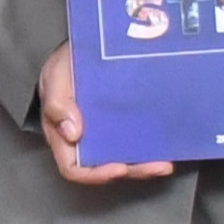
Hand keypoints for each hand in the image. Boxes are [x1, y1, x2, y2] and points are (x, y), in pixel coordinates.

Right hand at [36, 45, 175, 187]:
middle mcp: (86, 141)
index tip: (118, 168)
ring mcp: (108, 134)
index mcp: (63, 137)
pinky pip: (138, 139)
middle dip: (133, 170)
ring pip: (126, 157)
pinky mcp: (126, 123)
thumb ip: (57, 103)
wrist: (84, 49)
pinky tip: (168, 145)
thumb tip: (72, 133)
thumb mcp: (55, 78)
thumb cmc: (64, 66)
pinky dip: (153, 146)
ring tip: (166, 162)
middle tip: (156, 166)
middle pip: (107, 167)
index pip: (74, 167)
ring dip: (147, 164)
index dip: (95, 174)